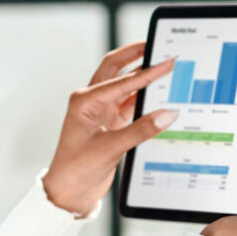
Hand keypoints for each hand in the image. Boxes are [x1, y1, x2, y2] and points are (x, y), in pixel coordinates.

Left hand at [41, 41, 178, 216]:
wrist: (68, 193)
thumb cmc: (76, 170)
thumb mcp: (110, 149)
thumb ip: (141, 130)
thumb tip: (168, 114)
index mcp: (83, 101)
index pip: (121, 80)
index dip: (147, 71)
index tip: (167, 61)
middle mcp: (90, 101)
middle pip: (116, 69)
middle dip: (136, 54)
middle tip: (157, 43)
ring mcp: (101, 112)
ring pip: (126, 86)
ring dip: (143, 76)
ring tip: (165, 64)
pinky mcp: (111, 124)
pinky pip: (131, 104)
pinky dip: (146, 98)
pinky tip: (162, 93)